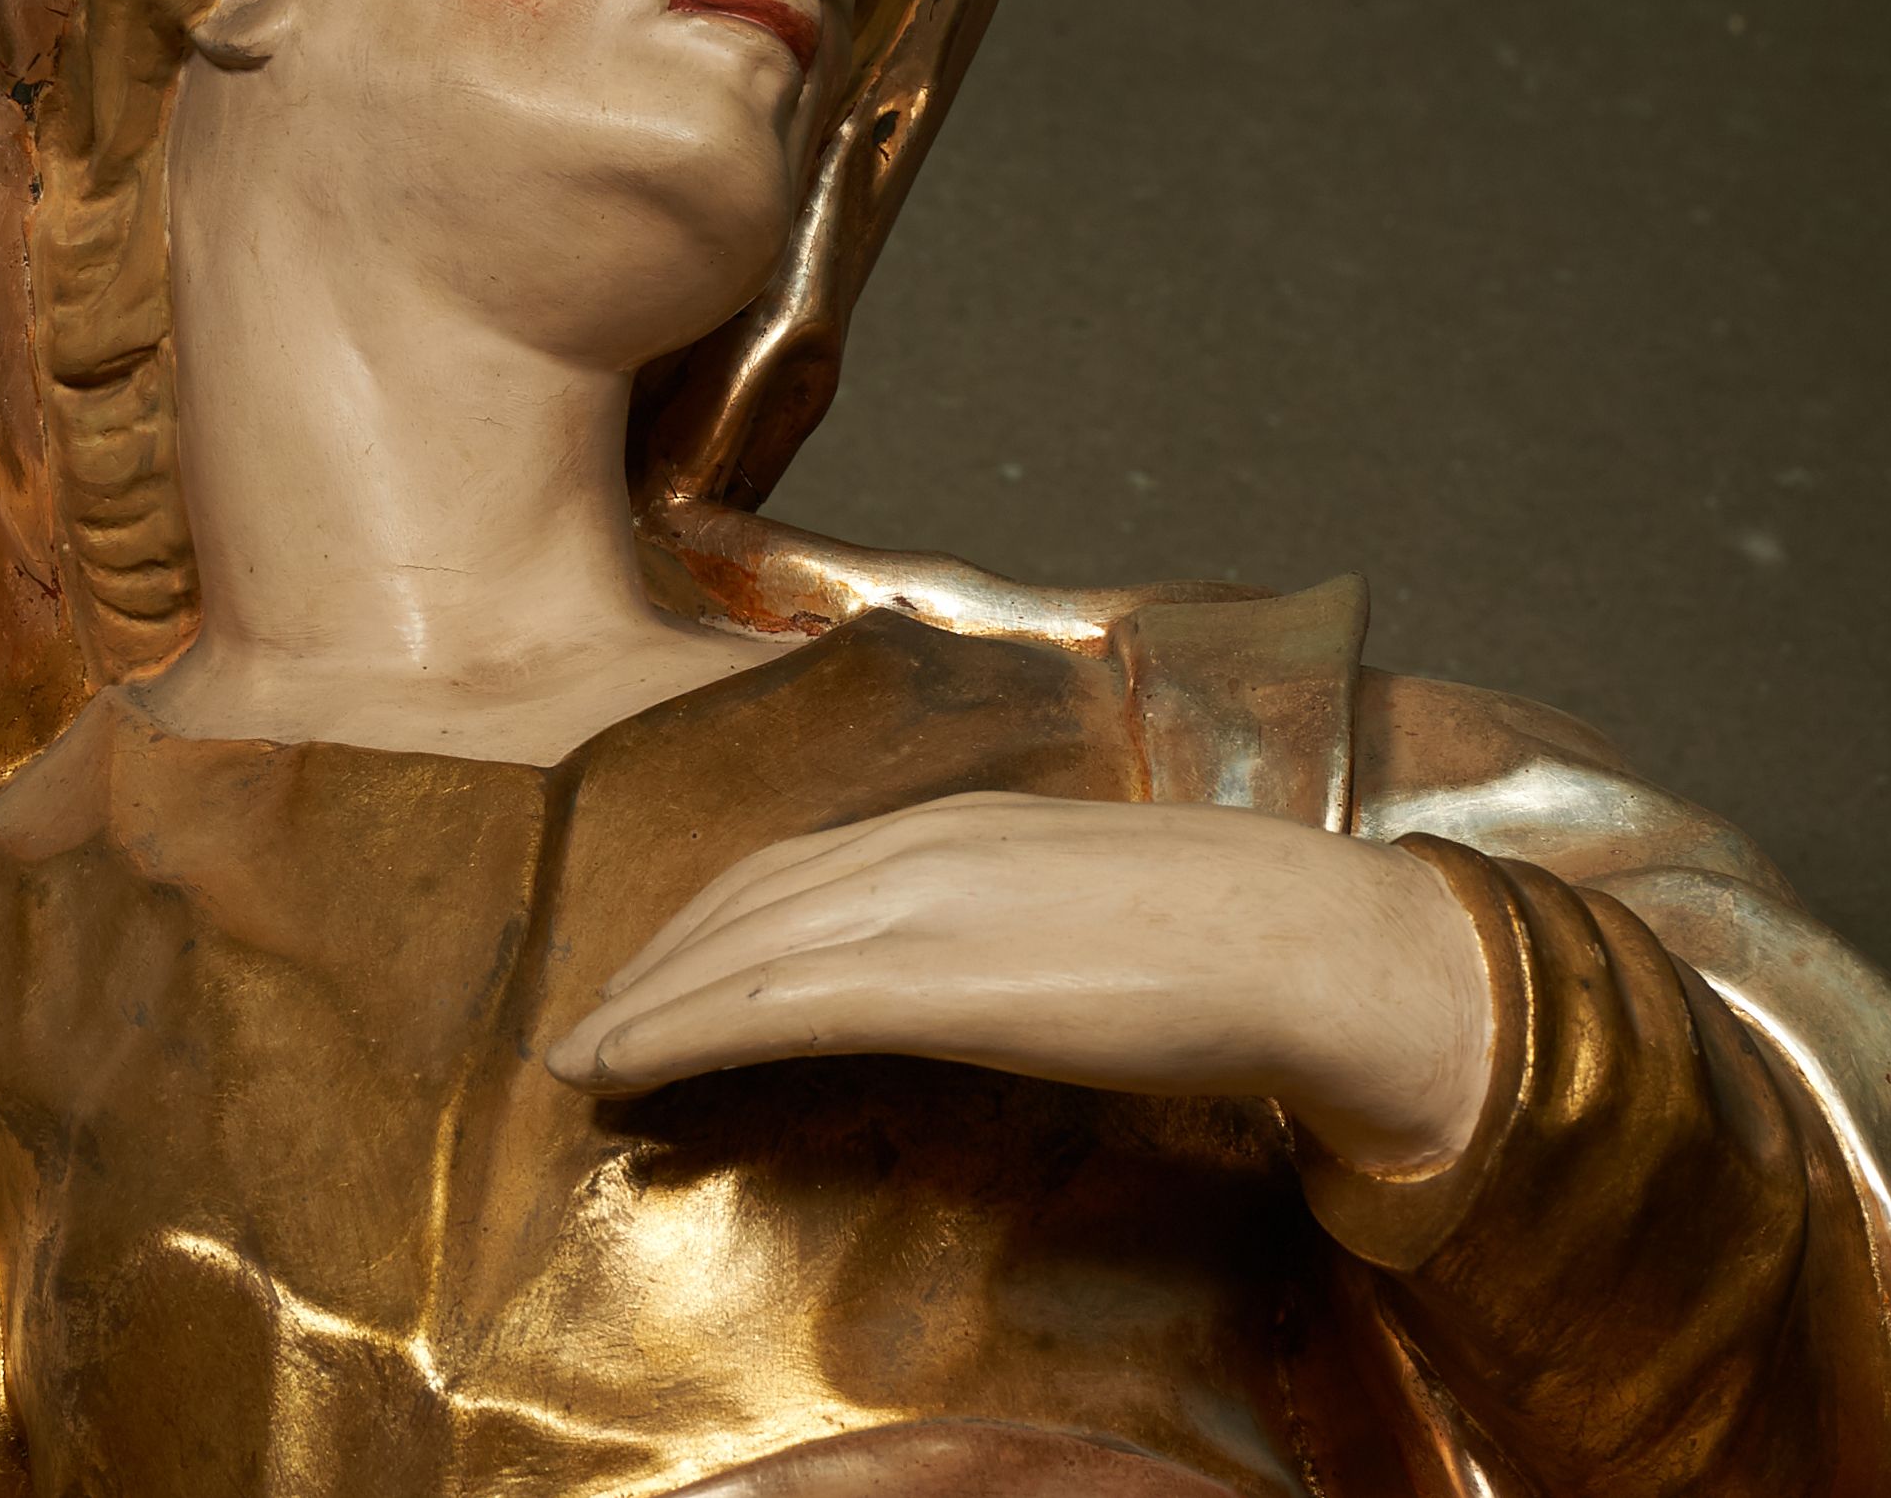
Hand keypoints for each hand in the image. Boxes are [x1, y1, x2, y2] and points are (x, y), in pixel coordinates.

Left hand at [546, 793, 1496, 1172]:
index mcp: (964, 826)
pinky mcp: (929, 978)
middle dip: (654, 960)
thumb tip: (982, 967)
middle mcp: (922, 848)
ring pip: (736, 947)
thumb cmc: (1228, 937)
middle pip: (744, 898)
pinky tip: (629, 1063)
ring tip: (584, 1053)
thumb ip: (1014, 920)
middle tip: (588, 1019)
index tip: (654, 966)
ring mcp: (919, 904)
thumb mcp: (1092, 904)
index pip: (795, 864)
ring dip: (645, 1000)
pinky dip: (680, 1028)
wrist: (1306, 943)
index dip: (708, 920)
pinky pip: (770, 1003)